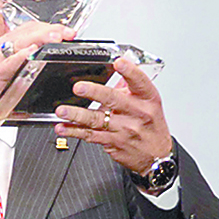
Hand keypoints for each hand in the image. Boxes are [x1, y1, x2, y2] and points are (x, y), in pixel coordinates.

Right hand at [0, 22, 76, 139]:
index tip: (66, 32)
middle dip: (50, 30)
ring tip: (56, 37)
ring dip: (40, 38)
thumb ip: (24, 62)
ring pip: (19, 42)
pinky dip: (20, 56)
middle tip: (67, 33)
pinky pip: (7, 63)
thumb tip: (43, 55)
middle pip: (27, 31)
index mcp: (3, 46)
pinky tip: (31, 53)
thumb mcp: (10, 73)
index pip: (29, 28)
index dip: (49, 27)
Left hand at [54, 57, 171, 173]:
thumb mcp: (149, 104)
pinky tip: (62, 128)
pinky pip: (90, 135)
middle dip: (94, 92)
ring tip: (62, 110)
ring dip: (76, 114)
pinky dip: (74, 131)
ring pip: (97, 120)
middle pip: (114, 100)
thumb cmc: (151, 126)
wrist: (157, 156)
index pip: (140, 82)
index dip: (130, 71)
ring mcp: (123, 129)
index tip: (118, 62)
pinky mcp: (112, 143)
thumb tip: (117, 70)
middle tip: (79, 87)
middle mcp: (137, 113)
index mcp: (147, 99)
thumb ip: (131, 87)